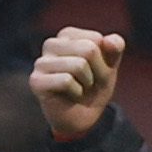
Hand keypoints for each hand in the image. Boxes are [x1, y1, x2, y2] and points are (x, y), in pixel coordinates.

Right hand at [29, 26, 123, 140]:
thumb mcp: (111, 65)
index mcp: (67, 35)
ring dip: (87, 83)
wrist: (83, 116)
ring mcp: (41, 62)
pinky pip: (66, 81)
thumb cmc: (94, 86)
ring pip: (78, 65)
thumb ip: (115, 48)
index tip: (95, 70)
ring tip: (79, 88)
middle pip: (88, 49)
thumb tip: (109, 40)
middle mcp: (51, 44)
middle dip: (97, 71)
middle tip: (89, 82)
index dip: (103, 59)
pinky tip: (70, 95)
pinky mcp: (36, 81)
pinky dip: (76, 92)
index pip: (96, 39)